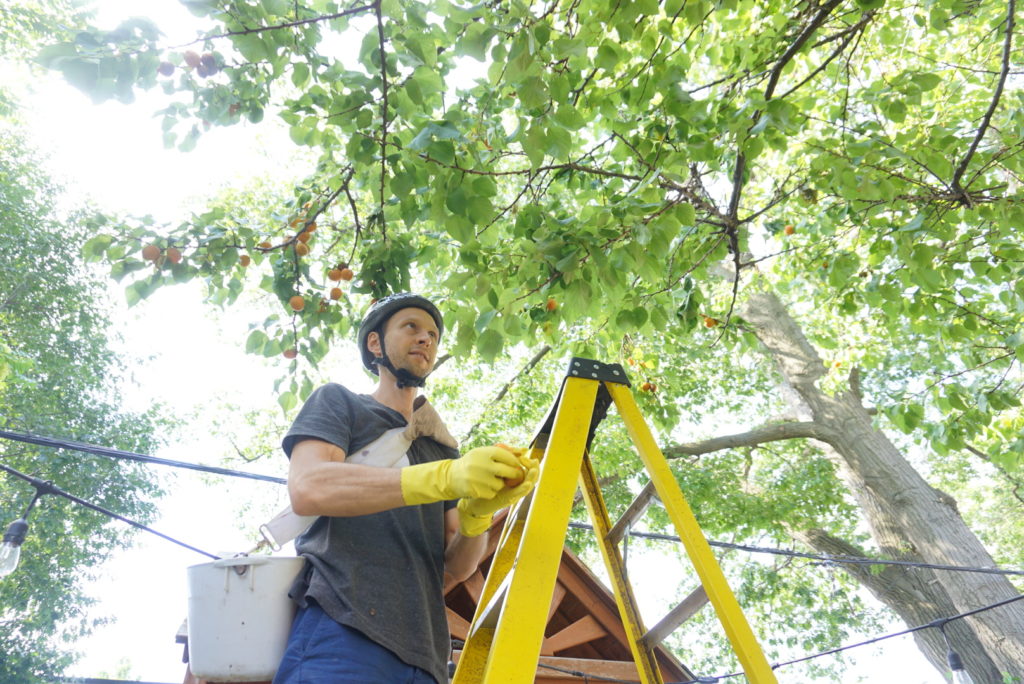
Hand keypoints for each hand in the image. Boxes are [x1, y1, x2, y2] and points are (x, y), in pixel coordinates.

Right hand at [401, 445, 523, 504]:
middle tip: (513, 475)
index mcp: (484, 452)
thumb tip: (524, 451)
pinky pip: (492, 493)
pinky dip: (490, 492)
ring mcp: (478, 478)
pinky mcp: (476, 490)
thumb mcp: (484, 453)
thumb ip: (504, 451)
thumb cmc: (472, 463)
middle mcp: (481, 464)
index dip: (514, 461)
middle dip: (513, 474)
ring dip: (499, 484)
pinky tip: (483, 487)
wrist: (451, 476)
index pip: (507, 456)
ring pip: (500, 484)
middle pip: (508, 471)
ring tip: (491, 480)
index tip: (516, 464)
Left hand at [457, 454, 539, 536]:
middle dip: (535, 469)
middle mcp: (517, 486)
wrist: (474, 498)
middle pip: (533, 478)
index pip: (530, 469)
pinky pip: (518, 494)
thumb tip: (518, 448)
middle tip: (534, 461)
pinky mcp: (508, 499)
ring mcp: (514, 493)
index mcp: (516, 478)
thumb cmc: (485, 481)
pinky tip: (526, 484)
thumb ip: (505, 459)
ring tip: (533, 471)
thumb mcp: (496, 468)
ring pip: (528, 486)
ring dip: (532, 478)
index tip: (525, 456)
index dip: (531, 463)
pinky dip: (523, 489)